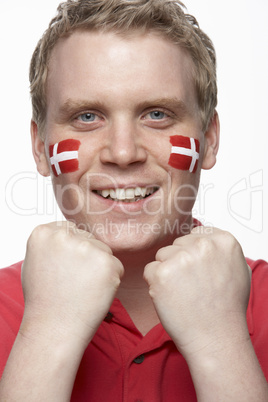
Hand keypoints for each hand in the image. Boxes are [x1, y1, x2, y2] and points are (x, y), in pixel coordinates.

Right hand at [21, 221, 123, 347]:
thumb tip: (70, 233)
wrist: (53, 329)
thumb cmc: (44, 300)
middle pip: (89, 239)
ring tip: (82, 289)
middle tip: (73, 282)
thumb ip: (51, 243)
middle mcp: (64, 235)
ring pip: (104, 252)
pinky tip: (94, 294)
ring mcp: (86, 248)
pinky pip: (116, 266)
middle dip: (87, 258)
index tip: (65, 268)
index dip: (72, 251)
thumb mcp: (35, 262)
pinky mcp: (106, 262)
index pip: (71, 230)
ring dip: (99, 268)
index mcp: (44, 233)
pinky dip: (111, 280)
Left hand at [144, 227, 251, 358]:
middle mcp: (203, 245)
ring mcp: (181, 258)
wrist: (215, 338)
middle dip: (180, 262)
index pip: (195, 235)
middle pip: (177, 245)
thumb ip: (218, 249)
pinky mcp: (162, 273)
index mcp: (223, 241)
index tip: (199, 272)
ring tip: (183, 293)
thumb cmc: (226, 308)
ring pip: (162, 256)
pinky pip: (150, 270)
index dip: (193, 254)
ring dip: (167, 272)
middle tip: (192, 286)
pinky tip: (171, 298)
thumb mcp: (236, 269)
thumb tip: (201, 239)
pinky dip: (155, 284)